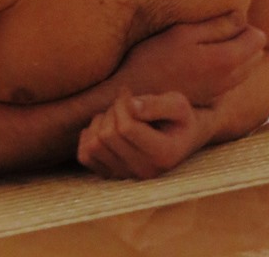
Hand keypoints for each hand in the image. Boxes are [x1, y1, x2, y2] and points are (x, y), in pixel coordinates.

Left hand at [77, 91, 201, 179]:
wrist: (183, 137)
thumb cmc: (180, 117)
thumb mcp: (178, 104)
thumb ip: (156, 104)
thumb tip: (131, 106)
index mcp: (162, 155)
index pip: (125, 127)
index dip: (122, 104)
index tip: (130, 93)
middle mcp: (144, 171)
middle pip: (107, 135)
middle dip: (112, 110)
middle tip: (125, 103)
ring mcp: (127, 176)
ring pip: (94, 145)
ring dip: (100, 122)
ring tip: (117, 115)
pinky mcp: (112, 175)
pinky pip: (85, 156)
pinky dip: (88, 137)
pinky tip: (104, 127)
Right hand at [118, 11, 265, 105]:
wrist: (138, 95)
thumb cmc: (155, 58)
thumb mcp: (183, 33)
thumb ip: (217, 26)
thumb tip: (242, 17)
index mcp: (226, 59)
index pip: (258, 38)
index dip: (243, 24)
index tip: (221, 20)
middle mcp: (230, 79)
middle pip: (256, 53)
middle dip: (243, 39)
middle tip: (214, 31)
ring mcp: (221, 91)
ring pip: (246, 68)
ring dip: (236, 54)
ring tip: (207, 45)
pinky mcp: (211, 98)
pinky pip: (232, 79)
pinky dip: (226, 68)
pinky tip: (202, 61)